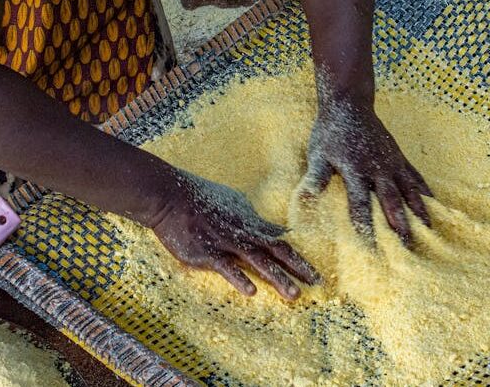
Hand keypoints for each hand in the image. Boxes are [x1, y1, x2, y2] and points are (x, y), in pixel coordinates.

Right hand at [143, 170, 319, 299]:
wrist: (171, 196)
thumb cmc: (201, 199)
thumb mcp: (235, 205)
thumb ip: (257, 221)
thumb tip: (279, 230)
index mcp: (250, 224)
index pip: (281, 243)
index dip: (300, 259)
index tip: (317, 275)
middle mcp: (243, 234)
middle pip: (277, 252)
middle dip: (298, 268)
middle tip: (317, 284)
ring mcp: (226, 243)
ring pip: (257, 261)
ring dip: (277, 278)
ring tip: (293, 294)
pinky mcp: (207, 252)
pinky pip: (226, 267)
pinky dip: (239, 278)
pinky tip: (251, 292)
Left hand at [301, 100, 433, 246]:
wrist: (350, 104)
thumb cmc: (331, 132)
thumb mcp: (318, 153)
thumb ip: (316, 176)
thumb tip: (306, 198)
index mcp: (356, 171)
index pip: (361, 205)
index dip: (366, 226)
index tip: (371, 247)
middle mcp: (378, 169)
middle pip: (391, 202)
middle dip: (399, 225)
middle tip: (407, 247)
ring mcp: (392, 163)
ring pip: (409, 191)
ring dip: (418, 212)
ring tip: (427, 232)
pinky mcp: (400, 157)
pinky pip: (416, 177)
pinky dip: (425, 192)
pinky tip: (433, 206)